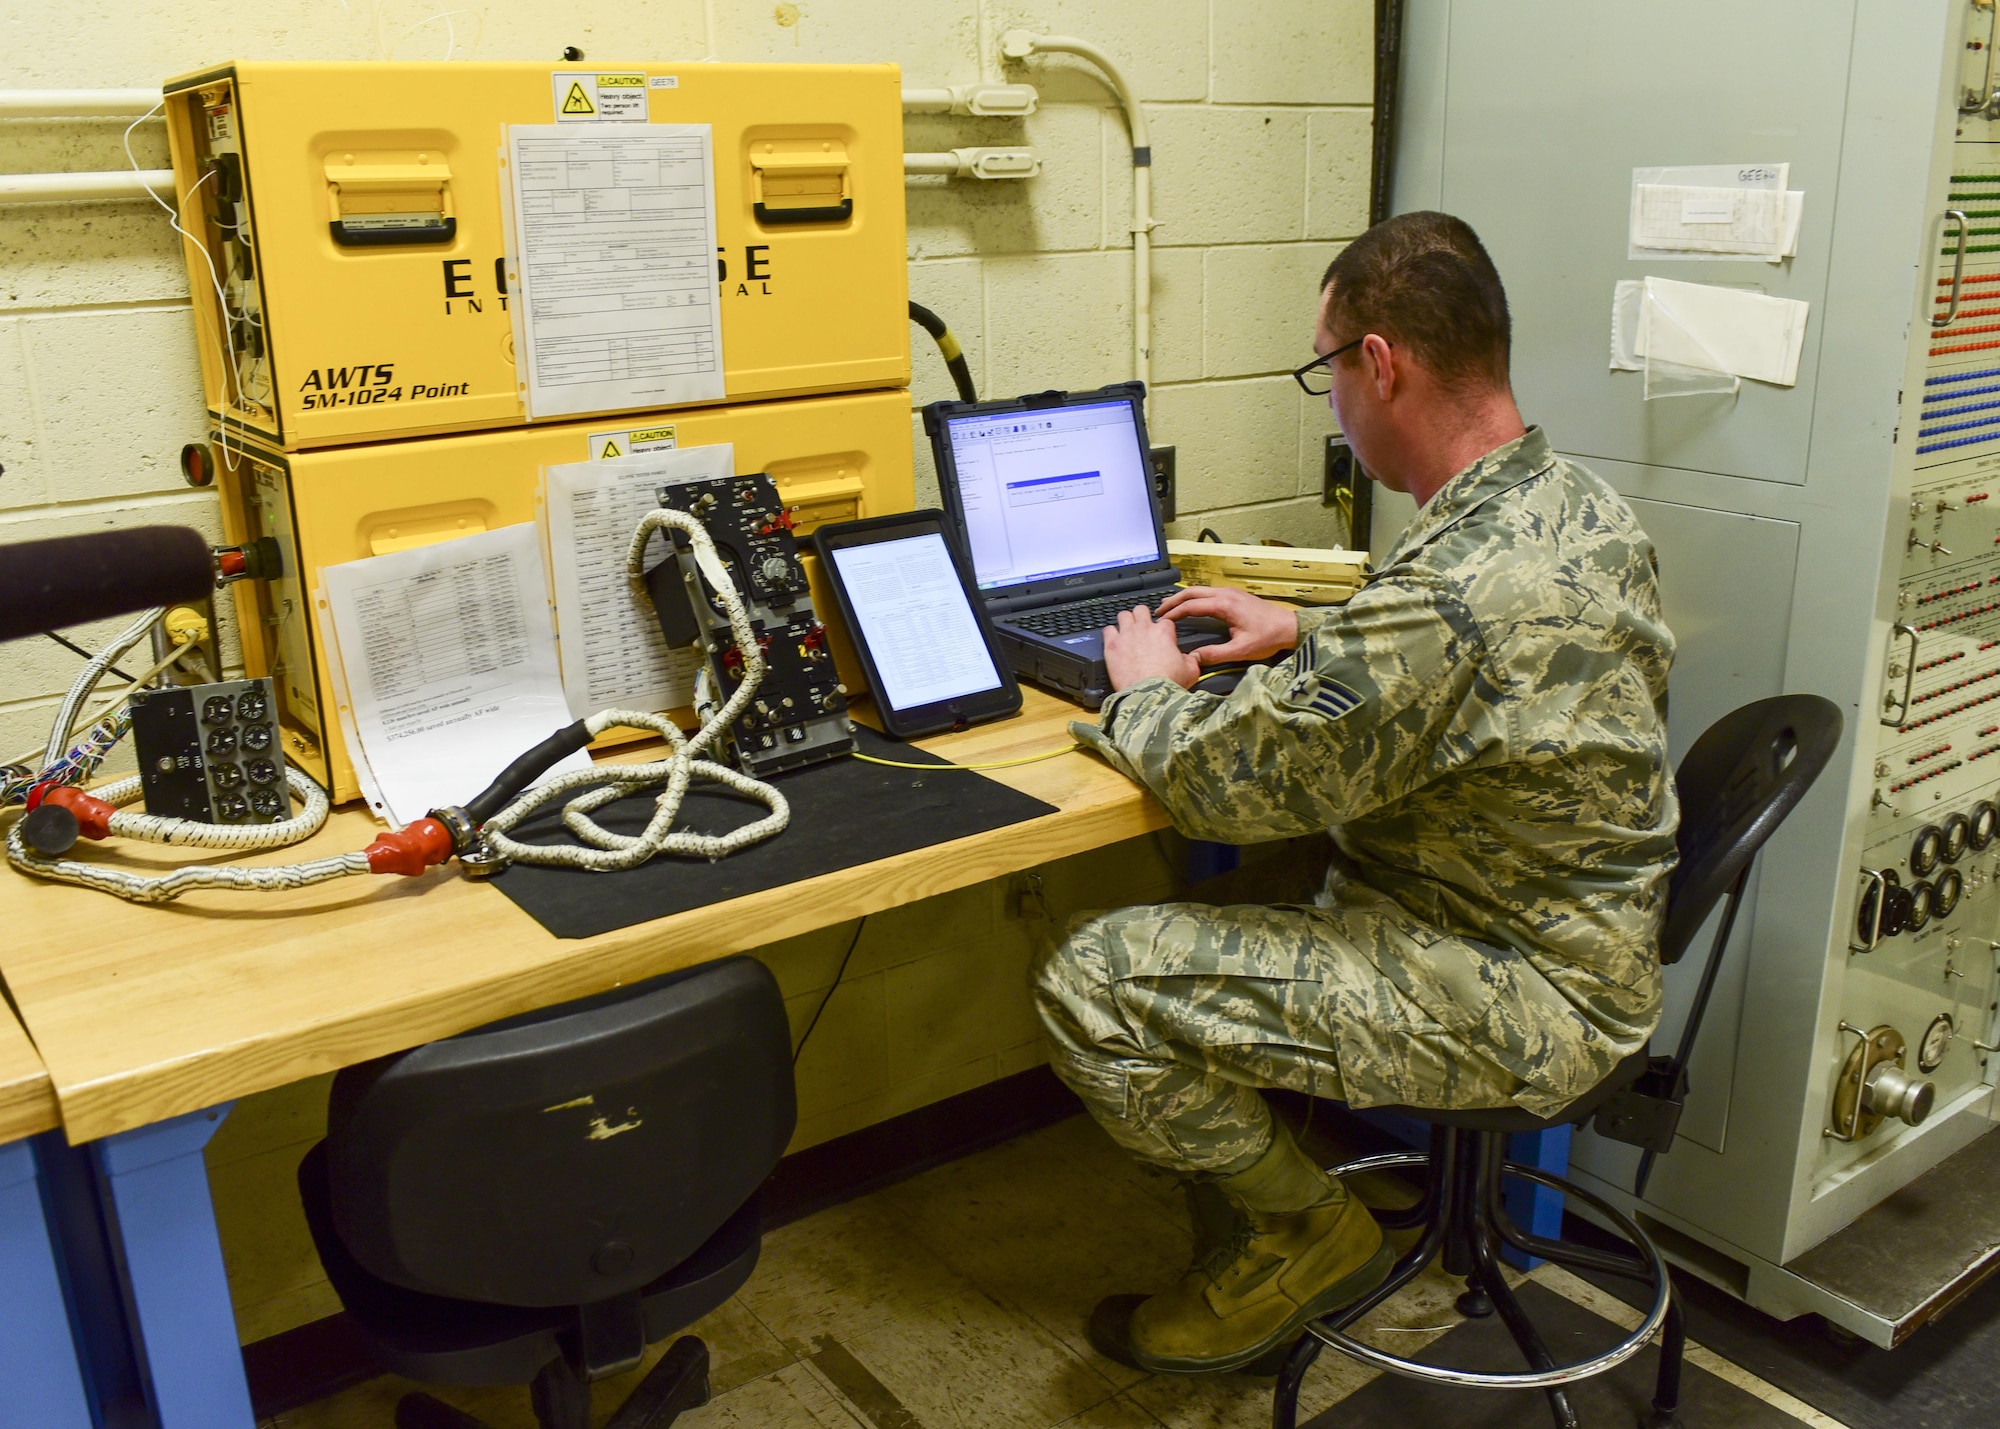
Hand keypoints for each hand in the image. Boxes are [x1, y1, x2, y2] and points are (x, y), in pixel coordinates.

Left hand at [1103, 604, 1201, 692]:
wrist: (1149, 694)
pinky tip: (1113, 641)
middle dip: (1141, 616)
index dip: (1163, 629)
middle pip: (1141, 610)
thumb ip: (1192, 659)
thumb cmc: (1168, 683)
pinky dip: (1110, 634)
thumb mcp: (1191, 670)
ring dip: (1125, 621)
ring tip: (1126, 631)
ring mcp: (1126, 635)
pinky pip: (1107, 630)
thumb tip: (1193, 658)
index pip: (1164, 621)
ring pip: (1123, 615)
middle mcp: (1144, 629)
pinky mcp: (1112, 645)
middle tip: (1142, 627)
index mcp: (1163, 632)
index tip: (1161, 637)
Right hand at [1155, 585, 1299, 664]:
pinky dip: (1194, 598)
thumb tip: (1194, 658)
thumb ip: (1215, 654)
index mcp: (1224, 605)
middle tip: (1158, 611)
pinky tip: (1190, 606)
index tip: (1161, 622)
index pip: (1191, 605)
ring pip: (1199, 590)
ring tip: (1169, 608)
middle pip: (1191, 592)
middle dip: (1173, 601)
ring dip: (1183, 598)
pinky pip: (1208, 592)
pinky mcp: (1234, 595)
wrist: (1289, 627)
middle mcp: (1225, 594)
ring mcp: (1230, 592)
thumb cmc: (1268, 637)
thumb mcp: (1241, 650)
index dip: (1173, 613)